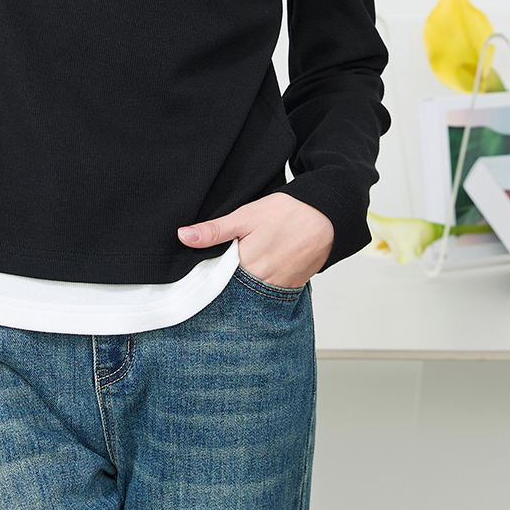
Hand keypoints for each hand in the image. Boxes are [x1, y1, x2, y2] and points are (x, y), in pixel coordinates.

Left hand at [177, 191, 334, 287]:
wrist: (326, 216)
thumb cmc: (287, 214)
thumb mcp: (244, 216)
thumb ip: (214, 230)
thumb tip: (184, 236)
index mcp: (246, 268)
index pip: (216, 283)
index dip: (207, 277)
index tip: (197, 274)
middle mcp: (263, 284)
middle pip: (234, 292)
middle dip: (224, 285)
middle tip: (219, 271)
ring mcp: (279, 288)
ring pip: (252, 295)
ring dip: (242, 288)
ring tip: (236, 274)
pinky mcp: (292, 288)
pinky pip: (269, 294)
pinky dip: (260, 287)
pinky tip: (256, 274)